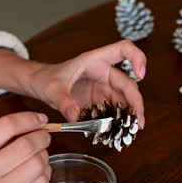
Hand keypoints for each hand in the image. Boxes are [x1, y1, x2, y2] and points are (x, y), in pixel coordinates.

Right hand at [0, 112, 50, 182]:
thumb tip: (28, 123)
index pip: (5, 126)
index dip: (28, 119)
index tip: (38, 119)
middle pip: (26, 145)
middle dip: (42, 136)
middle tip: (44, 136)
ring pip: (37, 164)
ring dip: (45, 155)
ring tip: (40, 155)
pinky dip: (46, 172)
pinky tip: (39, 171)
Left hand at [29, 40, 146, 127]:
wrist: (40, 86)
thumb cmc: (46, 79)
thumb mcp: (52, 89)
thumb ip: (63, 101)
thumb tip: (74, 115)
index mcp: (95, 61)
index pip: (123, 49)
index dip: (137, 57)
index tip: (141, 73)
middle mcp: (103, 73)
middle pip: (128, 84)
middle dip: (135, 103)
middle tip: (137, 122)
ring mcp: (103, 88)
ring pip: (125, 100)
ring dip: (130, 115)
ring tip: (131, 131)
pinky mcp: (100, 102)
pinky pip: (114, 111)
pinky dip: (118, 121)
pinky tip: (120, 132)